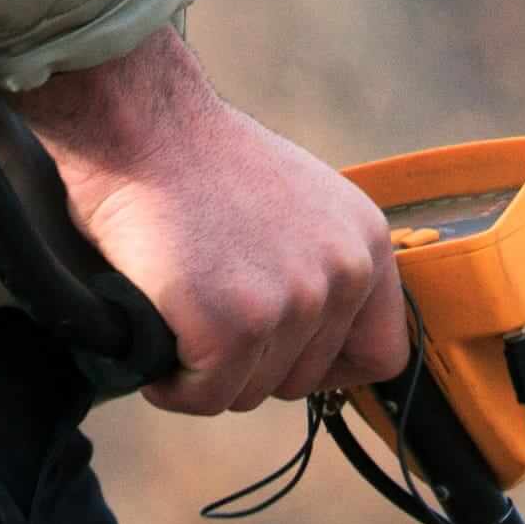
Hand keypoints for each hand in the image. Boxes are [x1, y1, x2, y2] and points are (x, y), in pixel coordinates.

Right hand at [9, 29, 413, 416]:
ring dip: (205, 372)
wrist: (142, 126)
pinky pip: (202, 397)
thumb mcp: (301, 203)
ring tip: (178, 319)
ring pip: (249, 393)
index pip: (382, 355)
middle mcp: (342, 276)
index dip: (329, 368)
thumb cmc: (202, 161)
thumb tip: (314, 338)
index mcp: (367, 245)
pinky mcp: (232, 328)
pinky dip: (170, 384)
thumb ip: (321, 264)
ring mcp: (290, 305)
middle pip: (303, 382)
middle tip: (208, 321)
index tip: (283, 353)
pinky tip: (156, 340)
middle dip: (251, 365)